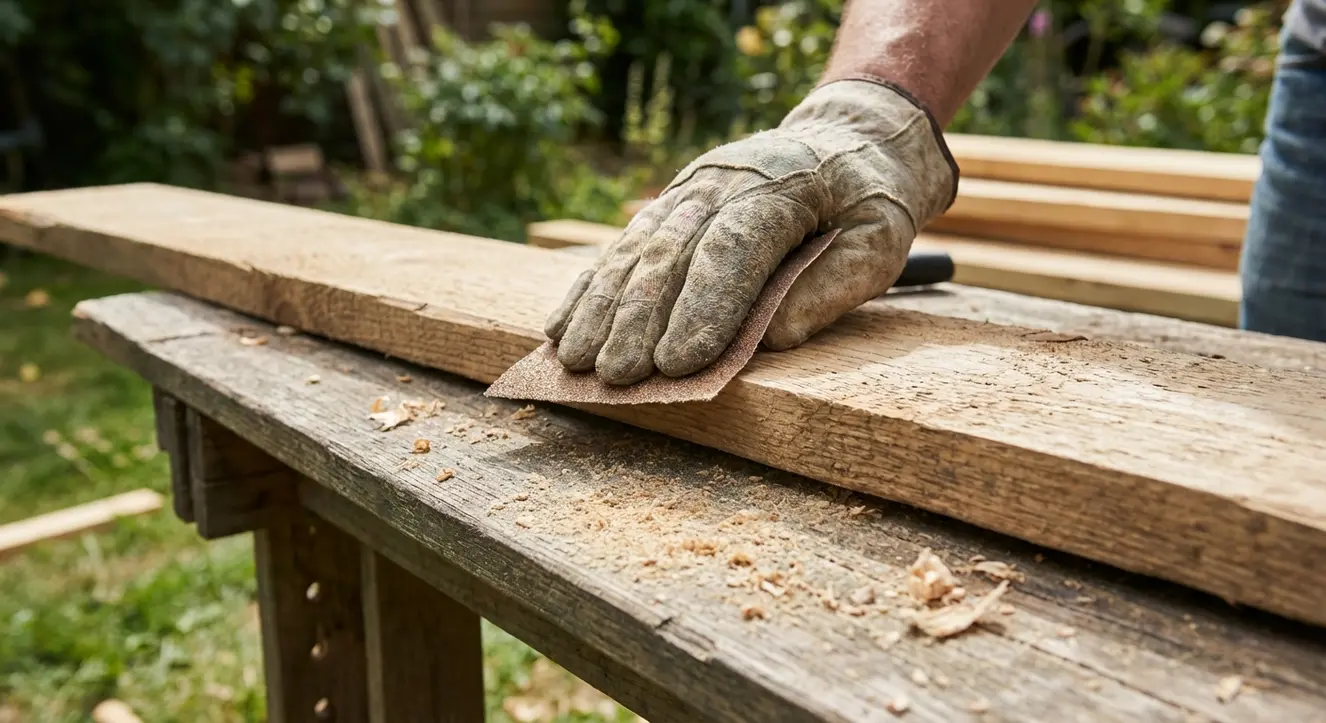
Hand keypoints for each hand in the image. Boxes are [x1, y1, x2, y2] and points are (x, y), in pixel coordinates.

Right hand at [544, 77, 958, 384]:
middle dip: (639, 320)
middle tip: (618, 377)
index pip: (733, 246)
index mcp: (783, 183)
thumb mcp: (880, 240)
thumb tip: (770, 340)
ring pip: (636, 249)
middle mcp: (724, 180)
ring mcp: (689, 188)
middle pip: (671, 250)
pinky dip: (590, 288)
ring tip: (577, 361)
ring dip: (602, 308)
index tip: (677, 365)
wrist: (848, 138)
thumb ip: (832, 287)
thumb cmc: (869, 199)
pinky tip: (561, 325)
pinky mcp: (669, 204)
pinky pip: (623, 246)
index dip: (702, 306)